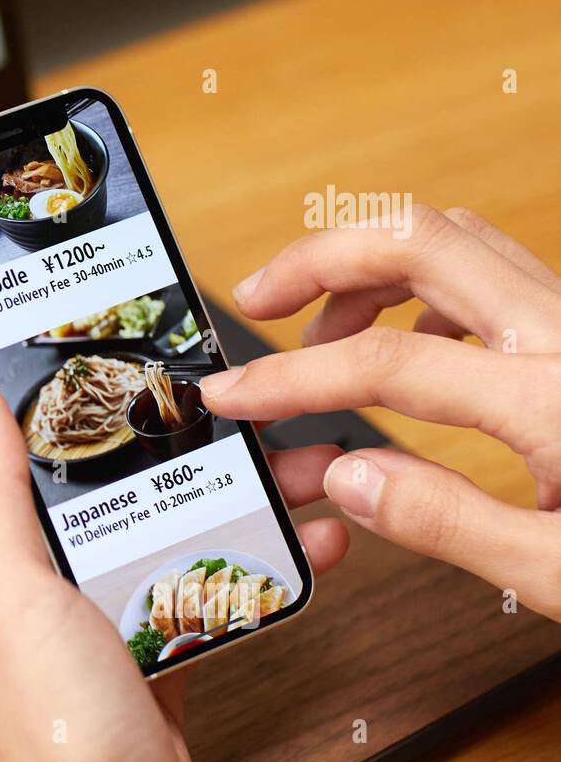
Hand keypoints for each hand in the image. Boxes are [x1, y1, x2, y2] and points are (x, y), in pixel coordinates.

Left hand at [0, 378, 348, 761]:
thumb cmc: (52, 722)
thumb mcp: (11, 589)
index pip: (27, 450)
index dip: (73, 402)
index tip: (125, 357)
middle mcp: (49, 575)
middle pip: (121, 483)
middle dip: (187, 444)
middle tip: (249, 413)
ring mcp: (107, 607)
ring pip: (176, 523)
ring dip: (242, 493)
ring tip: (302, 469)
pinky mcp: (159, 640)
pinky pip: (209, 580)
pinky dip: (259, 558)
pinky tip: (304, 542)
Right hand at [200, 205, 560, 619]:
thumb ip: (450, 523)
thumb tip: (349, 476)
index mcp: (557, 401)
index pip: (383, 366)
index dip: (288, 378)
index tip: (234, 397)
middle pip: (418, 238)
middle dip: (316, 257)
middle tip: (255, 299)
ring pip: (456, 242)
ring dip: (368, 270)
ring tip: (318, 328)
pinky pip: (489, 276)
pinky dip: (420, 294)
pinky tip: (404, 349)